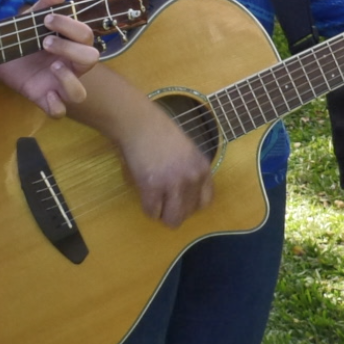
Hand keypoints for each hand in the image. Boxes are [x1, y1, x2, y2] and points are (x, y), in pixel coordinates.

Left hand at [0, 0, 99, 116]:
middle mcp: (71, 64)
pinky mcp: (44, 98)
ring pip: (80, 93)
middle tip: (45, 42)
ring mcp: (59, 83)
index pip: (86, 35)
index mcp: (72, 42)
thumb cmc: (24, 33)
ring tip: (52, 68)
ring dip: (70, 81)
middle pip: (91, 60)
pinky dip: (55, 107)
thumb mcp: (36, 14)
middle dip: (70, 49)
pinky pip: (59, 111)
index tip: (47, 19)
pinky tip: (46, 96)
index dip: (70, 27)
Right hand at [117, 106, 213, 226]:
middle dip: (174, 210)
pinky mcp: (153, 188)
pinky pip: (152, 212)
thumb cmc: (159, 133)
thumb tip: (183, 198)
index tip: (179, 199)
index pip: (205, 202)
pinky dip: (147, 207)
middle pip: (188, 214)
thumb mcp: (187, 152)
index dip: (190, 204)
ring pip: (172, 220)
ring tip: (154, 200)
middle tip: (163, 199)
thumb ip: (190, 172)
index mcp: (202, 168)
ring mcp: (173, 184)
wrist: (139, 123)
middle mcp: (192, 178)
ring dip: (162, 214)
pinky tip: (144, 192)